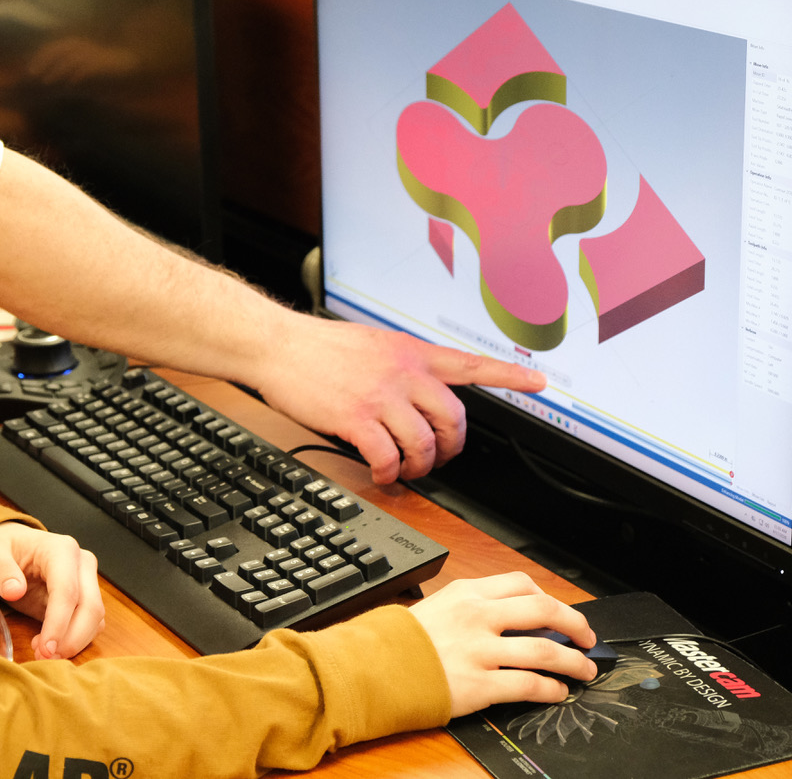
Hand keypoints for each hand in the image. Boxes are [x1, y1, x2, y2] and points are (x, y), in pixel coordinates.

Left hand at [0, 522, 105, 660]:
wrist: (8, 547)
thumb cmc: (1, 548)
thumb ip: (1, 571)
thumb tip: (15, 591)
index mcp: (61, 550)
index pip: (67, 591)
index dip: (59, 623)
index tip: (45, 649)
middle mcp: (81, 564)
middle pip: (91, 607)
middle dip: (71, 639)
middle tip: (44, 657)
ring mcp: (86, 581)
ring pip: (95, 619)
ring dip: (73, 642)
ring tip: (41, 652)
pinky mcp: (84, 598)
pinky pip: (90, 625)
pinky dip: (73, 640)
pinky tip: (47, 644)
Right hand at [259, 320, 546, 484]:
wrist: (277, 345)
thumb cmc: (315, 347)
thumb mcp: (370, 343)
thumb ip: (398, 364)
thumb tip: (413, 390)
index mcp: (409, 352)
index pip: (470, 364)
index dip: (509, 375)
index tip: (539, 380)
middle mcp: (403, 372)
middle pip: (454, 419)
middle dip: (451, 448)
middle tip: (438, 459)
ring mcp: (381, 396)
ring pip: (425, 444)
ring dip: (420, 467)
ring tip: (406, 471)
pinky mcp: (357, 419)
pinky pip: (388, 457)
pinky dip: (388, 473)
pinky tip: (380, 473)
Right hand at [409, 573, 596, 716]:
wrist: (371, 668)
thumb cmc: (398, 641)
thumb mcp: (435, 608)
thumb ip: (470, 610)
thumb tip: (508, 621)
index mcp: (466, 594)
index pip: (522, 585)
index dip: (550, 598)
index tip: (559, 613)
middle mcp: (477, 617)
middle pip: (544, 611)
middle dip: (575, 624)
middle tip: (586, 638)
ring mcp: (480, 651)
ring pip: (545, 650)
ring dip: (574, 662)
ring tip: (584, 670)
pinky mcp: (480, 684)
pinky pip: (529, 685)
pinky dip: (551, 689)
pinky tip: (557, 692)